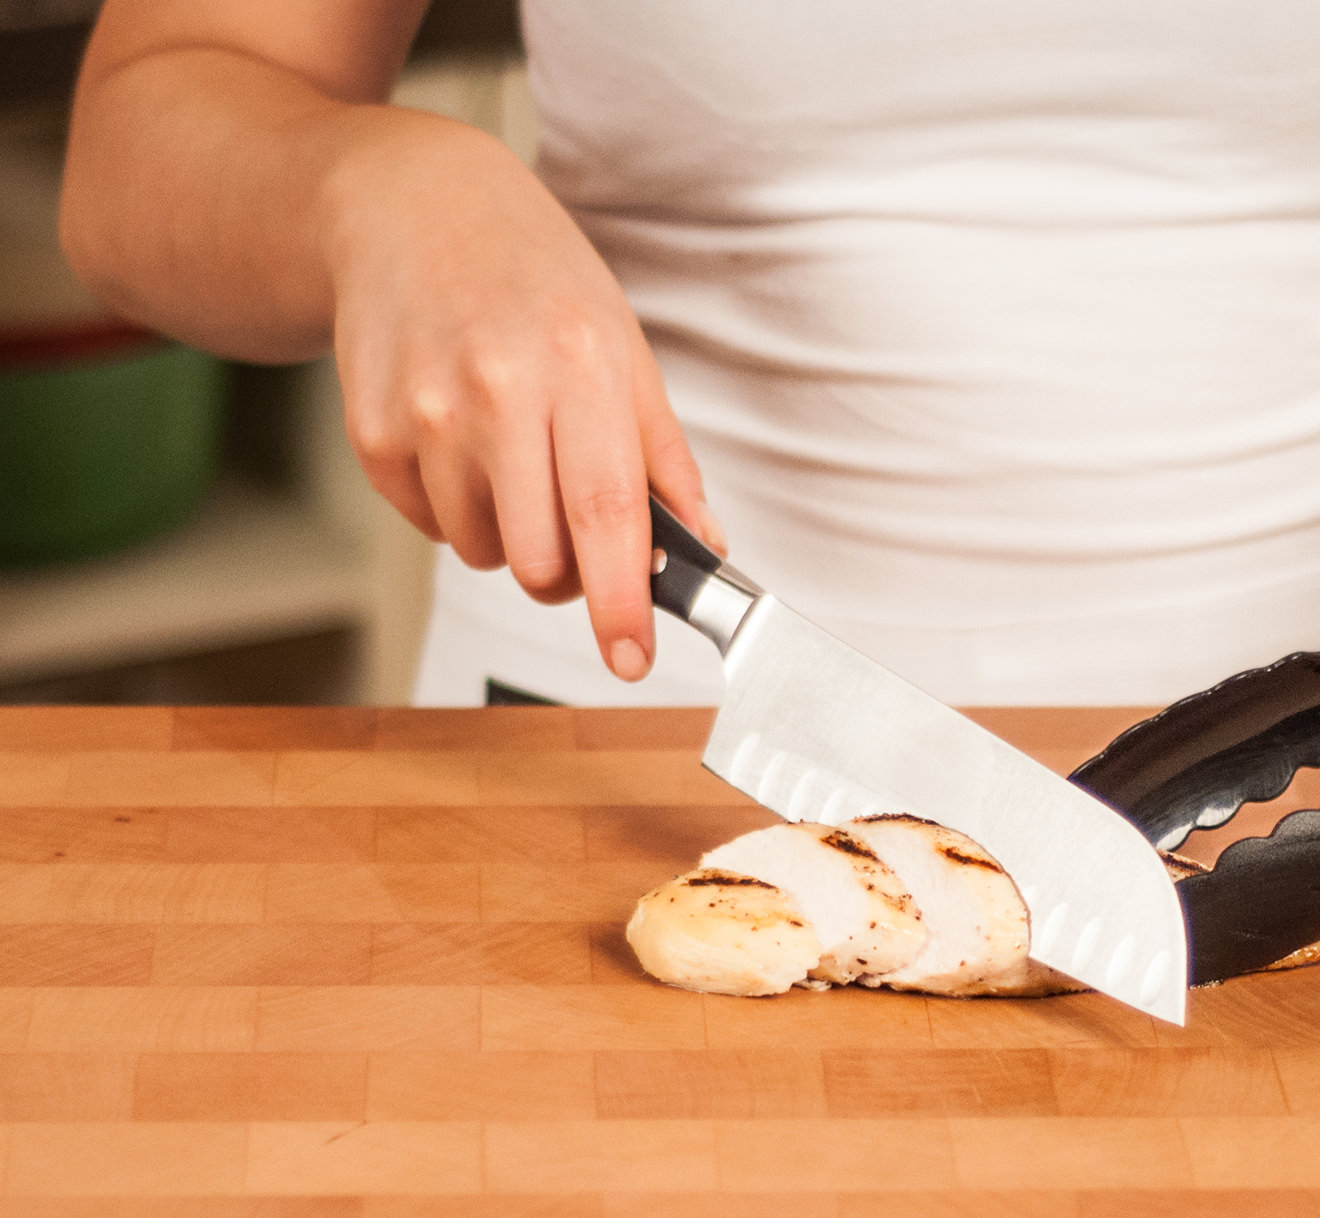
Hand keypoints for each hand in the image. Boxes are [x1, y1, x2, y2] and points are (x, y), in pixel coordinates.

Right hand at [323, 114, 724, 679]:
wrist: (411, 207)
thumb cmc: (532, 279)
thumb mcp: (622, 347)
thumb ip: (664, 459)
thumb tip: (701, 549)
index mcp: (579, 365)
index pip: (605, 514)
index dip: (620, 602)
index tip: (632, 659)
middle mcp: (497, 389)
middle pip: (539, 560)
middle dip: (569, 573)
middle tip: (578, 529)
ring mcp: (424, 412)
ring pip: (484, 552)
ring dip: (510, 532)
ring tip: (512, 451)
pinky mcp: (370, 432)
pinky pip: (431, 525)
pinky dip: (457, 506)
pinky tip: (461, 437)